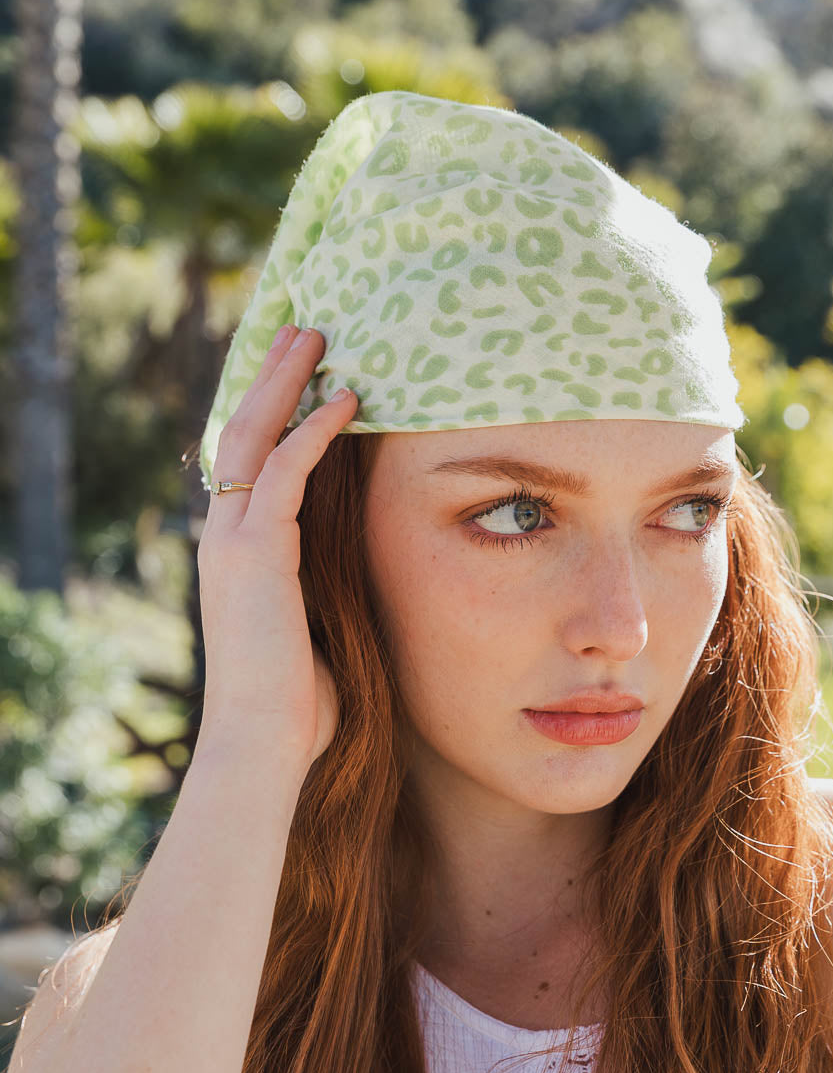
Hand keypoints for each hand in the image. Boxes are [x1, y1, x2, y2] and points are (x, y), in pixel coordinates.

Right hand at [195, 325, 357, 777]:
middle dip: (273, 377)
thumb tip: (368, 574)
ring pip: (254, 436)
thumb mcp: (316, 630)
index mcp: (238, 554)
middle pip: (242, 431)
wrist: (262, 745)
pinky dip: (315, 432)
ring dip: (287, 382)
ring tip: (319, 335)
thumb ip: (327, 589)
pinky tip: (347, 400)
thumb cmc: (298, 706)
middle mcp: (225, 536)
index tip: (303, 375)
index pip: (248, 463)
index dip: (273, 413)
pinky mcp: (256, 554)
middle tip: (304, 328)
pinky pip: (284, 472)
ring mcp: (233, 542)